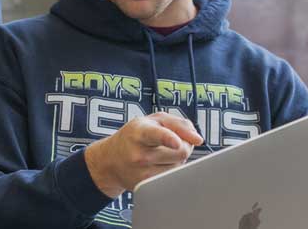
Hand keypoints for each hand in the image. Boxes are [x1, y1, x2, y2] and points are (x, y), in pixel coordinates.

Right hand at [83, 112, 204, 197]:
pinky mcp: (145, 187)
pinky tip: (159, 166)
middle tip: (175, 142)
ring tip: (161, 154)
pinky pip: (172, 178)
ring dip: (177, 159)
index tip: (176, 143)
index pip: (157, 135)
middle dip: (184, 145)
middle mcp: (139, 153)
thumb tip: (197, 139)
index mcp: (140, 132)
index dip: (169, 138)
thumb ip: (179, 123)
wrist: (111, 160)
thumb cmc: (135, 136)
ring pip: (179, 166)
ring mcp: (141, 173)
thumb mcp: (153, 120)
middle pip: (181, 151)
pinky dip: (172, 171)